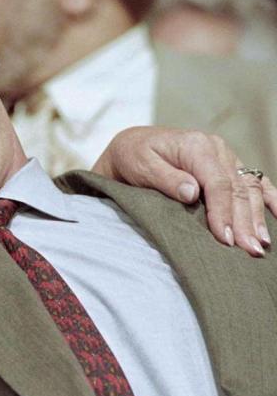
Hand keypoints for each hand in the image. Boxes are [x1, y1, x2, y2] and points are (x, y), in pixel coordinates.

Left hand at [92, 126, 275, 255]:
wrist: (133, 145)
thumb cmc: (133, 156)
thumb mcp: (141, 165)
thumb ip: (166, 179)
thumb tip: (192, 193)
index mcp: (196, 146)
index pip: (218, 183)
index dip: (223, 213)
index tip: (225, 239)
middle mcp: (216, 148)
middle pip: (238, 189)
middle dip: (244, 222)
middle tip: (249, 250)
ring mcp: (226, 156)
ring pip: (250, 188)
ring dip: (257, 218)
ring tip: (261, 244)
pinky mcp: (229, 165)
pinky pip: (255, 182)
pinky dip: (268, 199)